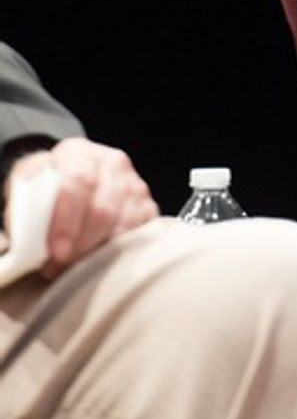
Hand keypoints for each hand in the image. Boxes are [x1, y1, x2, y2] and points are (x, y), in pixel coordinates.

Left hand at [4, 138, 159, 277]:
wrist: (67, 186)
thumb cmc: (43, 194)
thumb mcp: (27, 194)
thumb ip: (29, 210)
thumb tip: (31, 240)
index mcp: (77, 153)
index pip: (78, 181)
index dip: (67, 220)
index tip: (57, 251)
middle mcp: (112, 162)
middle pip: (104, 207)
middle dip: (82, 243)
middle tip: (61, 266)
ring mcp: (134, 183)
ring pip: (125, 222)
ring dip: (100, 250)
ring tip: (76, 266)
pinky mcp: (148, 204)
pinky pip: (141, 230)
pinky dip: (121, 249)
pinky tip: (99, 258)